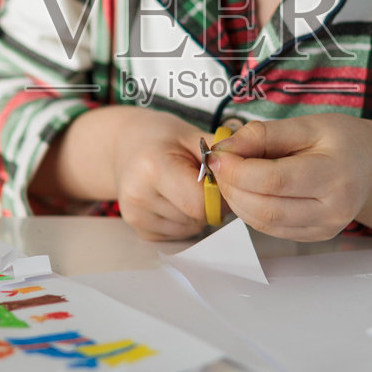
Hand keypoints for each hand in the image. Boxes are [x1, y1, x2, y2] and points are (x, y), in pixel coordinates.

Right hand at [107, 108, 208, 241]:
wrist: (128, 145)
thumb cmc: (164, 139)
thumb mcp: (193, 136)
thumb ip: (220, 156)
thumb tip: (244, 178)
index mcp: (153, 167)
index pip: (200, 202)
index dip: (219, 193)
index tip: (220, 179)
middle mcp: (139, 195)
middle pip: (197, 217)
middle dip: (210, 203)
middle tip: (202, 181)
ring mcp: (135, 216)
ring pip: (191, 228)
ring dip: (198, 212)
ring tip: (185, 187)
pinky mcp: (140, 230)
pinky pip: (180, 235)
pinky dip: (185, 220)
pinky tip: (174, 199)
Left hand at [207, 114, 371, 240]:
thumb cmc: (342, 140)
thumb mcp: (307, 125)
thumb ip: (263, 135)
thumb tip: (225, 149)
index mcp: (336, 174)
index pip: (275, 180)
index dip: (238, 170)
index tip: (216, 156)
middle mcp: (334, 209)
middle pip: (267, 208)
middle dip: (232, 187)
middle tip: (218, 167)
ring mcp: (325, 228)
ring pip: (265, 224)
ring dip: (237, 201)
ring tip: (230, 177)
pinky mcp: (315, 237)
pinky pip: (271, 230)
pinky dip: (251, 211)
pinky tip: (247, 191)